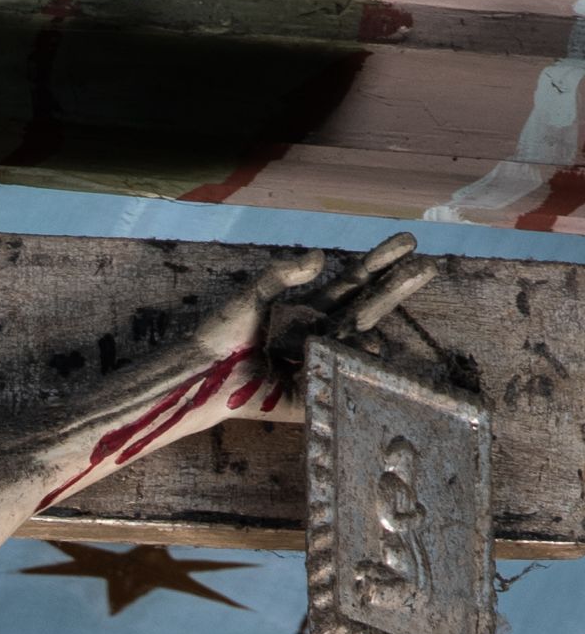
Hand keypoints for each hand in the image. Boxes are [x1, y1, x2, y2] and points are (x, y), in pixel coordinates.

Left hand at [175, 231, 429, 417]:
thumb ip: (282, 275)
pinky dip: (356, 363)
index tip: (409, 242)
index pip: (354, 282)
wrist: (202, 375)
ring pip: (359, 337)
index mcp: (311, 309)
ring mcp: (321, 361)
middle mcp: (321, 334)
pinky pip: (339, 375)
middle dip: (397, 286)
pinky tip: (378, 348)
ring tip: (406, 290)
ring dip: (380, 313)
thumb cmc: (223, 334)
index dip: (380, 262)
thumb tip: (320, 257)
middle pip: (367, 306)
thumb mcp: (254, 295)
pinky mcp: (314, 391)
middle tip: (430, 265)